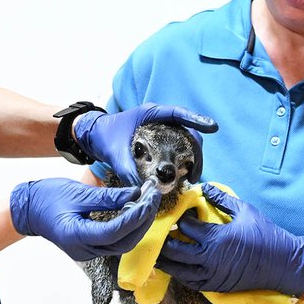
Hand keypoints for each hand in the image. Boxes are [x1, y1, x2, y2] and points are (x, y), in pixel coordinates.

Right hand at [10, 178, 160, 260]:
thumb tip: (135, 194)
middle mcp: (85, 250)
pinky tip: (136, 211)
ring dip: (138, 225)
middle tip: (153, 197)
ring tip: (147, 202)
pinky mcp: (90, 246)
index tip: (148, 198)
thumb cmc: (47, 198)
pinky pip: (116, 241)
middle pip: (124, 242)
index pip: (115, 232)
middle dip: (142, 220)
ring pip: (123, 244)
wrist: (27, 209)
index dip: (135, 216)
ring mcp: (88, 251)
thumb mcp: (77, 193)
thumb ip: (107, 198)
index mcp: (77, 237)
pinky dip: (129, 227)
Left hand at [72, 102, 218, 182]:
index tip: (212, 127)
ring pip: (183, 141)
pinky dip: (180, 161)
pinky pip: (174, 149)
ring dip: (190, 157)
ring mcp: (159, 131)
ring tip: (190, 177)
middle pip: (186, 131)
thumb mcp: (114, 152)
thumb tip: (142, 190)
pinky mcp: (156, 142)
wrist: (91, 136)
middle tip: (196, 171)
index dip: (196, 120)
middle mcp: (158, 120)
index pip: (177, 114)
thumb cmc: (103, 135)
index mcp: (150, 113)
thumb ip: (127, 169)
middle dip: (196, 150)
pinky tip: (181, 175)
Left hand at [156, 185, 303, 295]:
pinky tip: (178, 269)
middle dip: (165, 242)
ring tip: (160, 254)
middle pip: (176, 251)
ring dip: (169, 262)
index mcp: (217, 238)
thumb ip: (222, 199)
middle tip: (160, 234)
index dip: (180, 220)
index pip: (186, 228)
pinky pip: (192, 284)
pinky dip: (182, 276)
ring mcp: (213, 275)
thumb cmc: (265, 234)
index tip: (179, 215)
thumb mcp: (245, 210)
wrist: (284, 263)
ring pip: (180, 271)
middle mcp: (211, 259)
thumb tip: (205, 187)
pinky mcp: (217, 286)